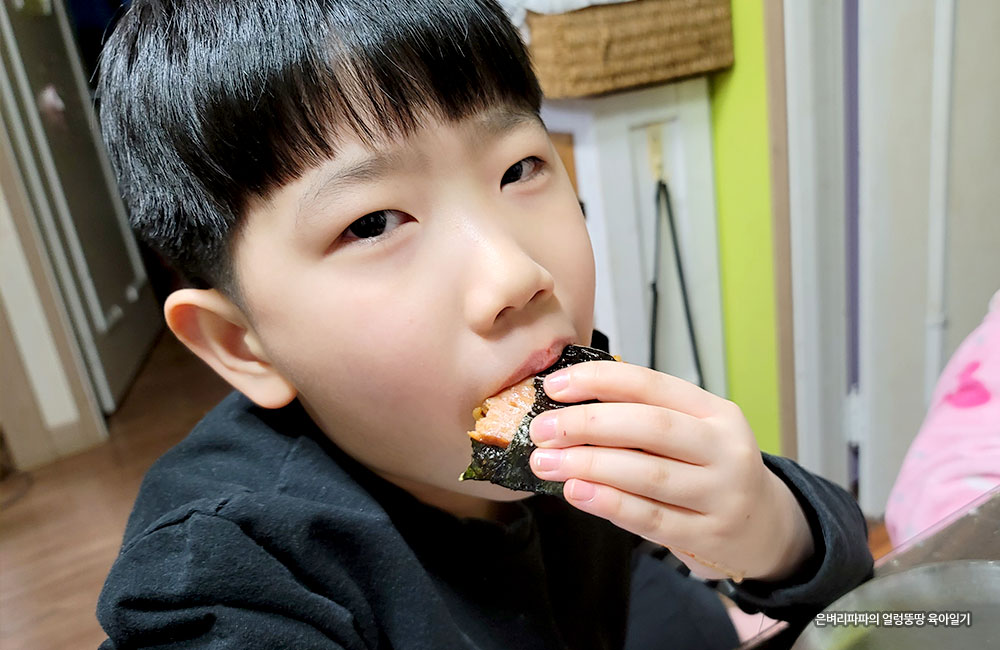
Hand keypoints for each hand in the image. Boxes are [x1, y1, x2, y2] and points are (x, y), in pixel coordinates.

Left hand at [528, 361, 814, 582]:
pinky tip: (577, 492)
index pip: (651, 385)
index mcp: (715, 412)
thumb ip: (642, 416)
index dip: (598, 381)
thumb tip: (569, 403)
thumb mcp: (693, 432)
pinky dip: (609, 503)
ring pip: (648, 474)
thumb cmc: (709, 470)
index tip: (554, 387)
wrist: (764, 527)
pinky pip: (651, 518)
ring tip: (547, 462)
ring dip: (589, 465)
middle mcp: (725, 449)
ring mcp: (721, 494)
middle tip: (541, 429)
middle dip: (587, 424)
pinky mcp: (708, 536)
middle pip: (650, 427)